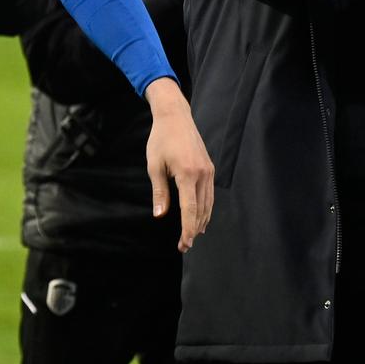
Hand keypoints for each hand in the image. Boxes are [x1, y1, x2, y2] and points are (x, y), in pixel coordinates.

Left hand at [143, 78, 214, 251]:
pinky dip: (205, 209)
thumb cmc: (160, 140)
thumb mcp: (154, 166)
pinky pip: (209, 194)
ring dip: (200, 222)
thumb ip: (159, 192)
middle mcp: (202, 174)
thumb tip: (160, 215)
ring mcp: (208, 171)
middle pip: (201, 210)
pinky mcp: (209, 169)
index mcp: (187, 174)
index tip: (183, 244)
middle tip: (184, 246)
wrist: (175, 117)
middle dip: (193, 230)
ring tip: (192, 236)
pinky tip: (200, 218)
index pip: (189, 210)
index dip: (187, 230)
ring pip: (208, 204)